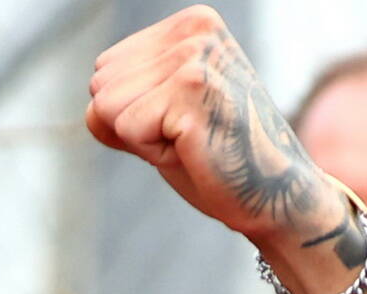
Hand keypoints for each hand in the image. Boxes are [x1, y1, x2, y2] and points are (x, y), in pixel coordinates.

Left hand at [87, 6, 352, 260]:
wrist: (274, 195)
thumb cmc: (215, 159)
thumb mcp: (158, 117)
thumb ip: (117, 100)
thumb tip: (92, 107)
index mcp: (190, 25)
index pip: (105, 69)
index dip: (133, 113)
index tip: (180, 123)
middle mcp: (194, 31)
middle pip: (101, 85)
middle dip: (134, 126)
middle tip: (186, 137)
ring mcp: (195, 57)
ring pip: (108, 107)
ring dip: (144, 141)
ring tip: (190, 143)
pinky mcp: (192, 90)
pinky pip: (126, 129)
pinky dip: (152, 153)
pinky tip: (194, 150)